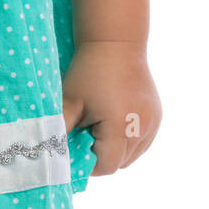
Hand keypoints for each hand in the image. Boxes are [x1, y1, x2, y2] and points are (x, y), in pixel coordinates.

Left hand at [63, 41, 161, 176]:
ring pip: (133, 154)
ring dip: (117, 150)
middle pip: (120, 163)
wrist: (115, 42)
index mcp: (120, 128)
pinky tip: (115, 123)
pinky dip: (129, 140)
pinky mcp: (157, 115)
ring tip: (100, 127)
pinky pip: (143, 141)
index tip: (76, 147)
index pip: (106, 167)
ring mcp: (153, 122)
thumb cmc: (88, 71)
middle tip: (85, 135)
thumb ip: (60, 131)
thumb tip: (52, 153)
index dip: (89, 163)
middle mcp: (142, 129)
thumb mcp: (70, 102)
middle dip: (102, 156)